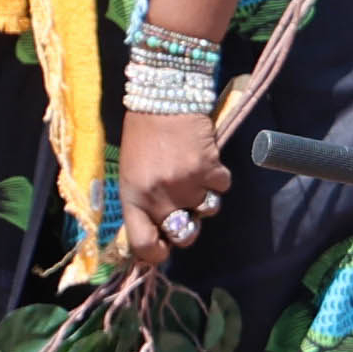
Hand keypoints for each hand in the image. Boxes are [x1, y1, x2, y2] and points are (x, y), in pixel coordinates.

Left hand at [118, 108, 231, 257]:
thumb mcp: (130, 171)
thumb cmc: (142, 133)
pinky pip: (222, 187)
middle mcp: (159, 196)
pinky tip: (206, 158)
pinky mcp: (209, 170)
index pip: (142, 244)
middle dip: (188, 228)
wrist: (164, 96)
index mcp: (133, 197)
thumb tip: (159, 228)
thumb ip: (142, 201)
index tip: (163, 250)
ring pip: (208, 210)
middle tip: (186, 211)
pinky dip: (218, 175)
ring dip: (205, 196)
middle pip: (182, 236)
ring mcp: (186, 185)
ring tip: (194, 174)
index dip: (156, 254)